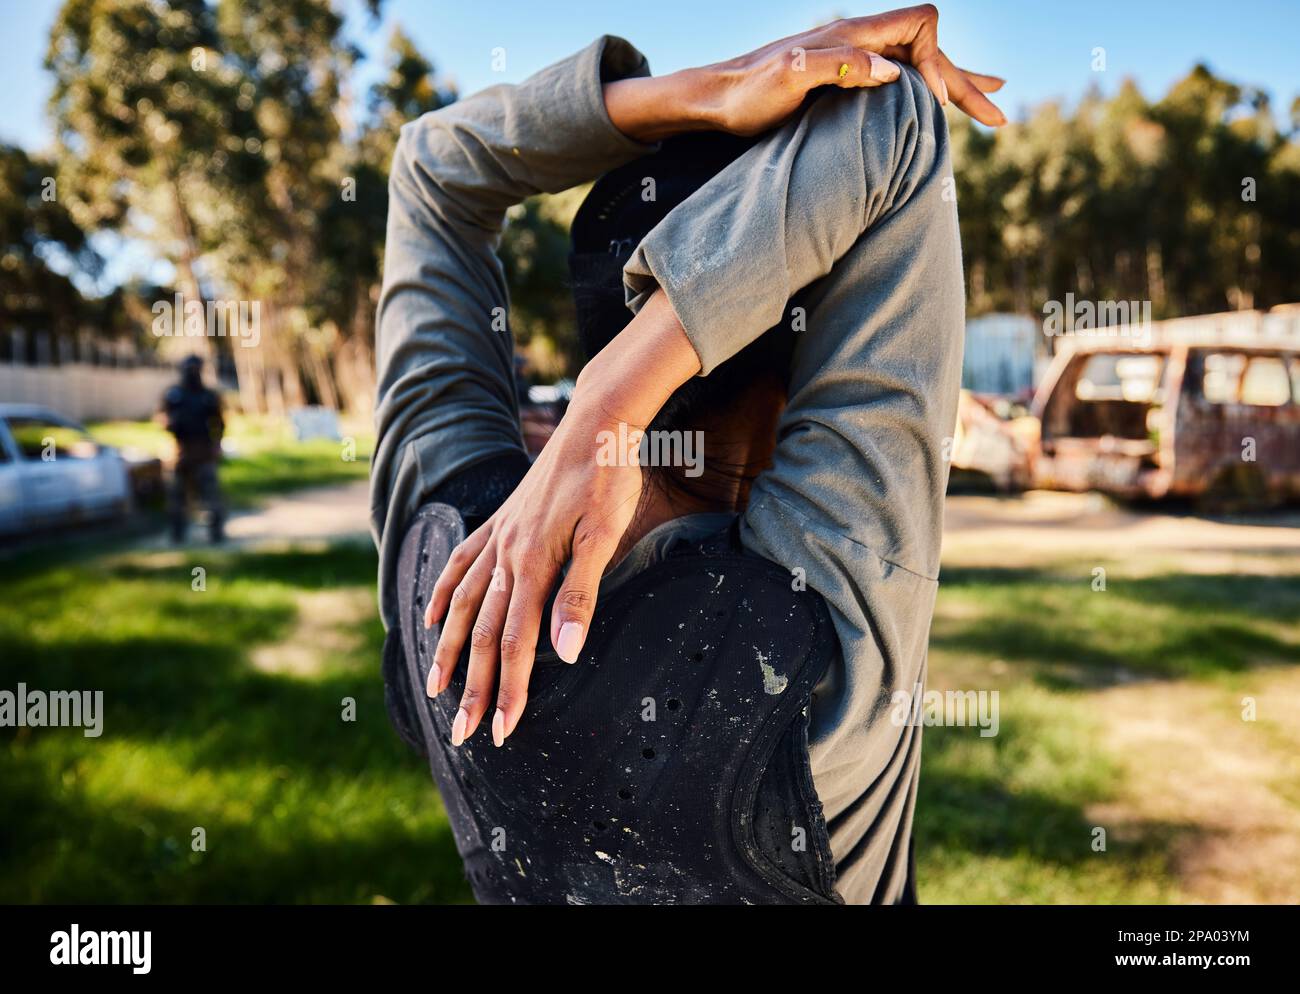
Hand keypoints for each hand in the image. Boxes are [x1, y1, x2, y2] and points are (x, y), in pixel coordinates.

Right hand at [423, 291, 700, 747]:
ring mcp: (497, 536)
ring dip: (447, 650)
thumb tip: (563, 652)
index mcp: (531, 563)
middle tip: (462, 735)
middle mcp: (504, 554)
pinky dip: (443, 593)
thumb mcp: (606, 534)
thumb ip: (581, 593)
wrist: (596, 421)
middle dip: (472, 688)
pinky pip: (460, 564)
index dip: (508, 690)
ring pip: (462, 603)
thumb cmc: (609, 477)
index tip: (500, 731)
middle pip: (480, 633)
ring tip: (434, 688)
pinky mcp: (499, 521)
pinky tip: (431, 615)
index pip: (513, 642)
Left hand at [605, 5, 1005, 141]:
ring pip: (918, 66)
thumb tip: (890, 74)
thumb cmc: (746, 94)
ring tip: (993, 97)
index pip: (920, 28)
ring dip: (955, 83)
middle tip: (1000, 118)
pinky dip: (925, 90)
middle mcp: (857, 41)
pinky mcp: (843, 81)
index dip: (936, 62)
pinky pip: (897, 81)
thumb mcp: (788, 79)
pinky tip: (936, 104)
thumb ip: (839, 67)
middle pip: (928, 51)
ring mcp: (852, 60)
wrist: (713, 99)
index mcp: (852, 34)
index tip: (933, 102)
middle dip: (965, 83)